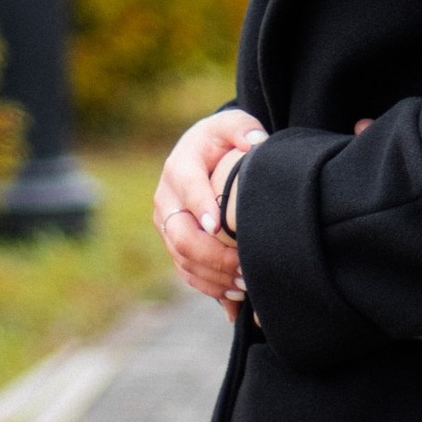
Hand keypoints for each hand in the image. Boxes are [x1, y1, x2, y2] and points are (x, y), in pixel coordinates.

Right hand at [155, 106, 264, 304]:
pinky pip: (185, 272)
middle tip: (244, 267)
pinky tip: (234, 297)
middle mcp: (166, 198)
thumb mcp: (231, 124)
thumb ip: (242, 128)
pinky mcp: (173, 244)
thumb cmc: (222, 140)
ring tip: (245, 285)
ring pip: (183, 259)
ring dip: (214, 276)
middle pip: (181, 235)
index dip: (201, 207)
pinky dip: (208, 287)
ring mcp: (167, 225)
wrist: (202, 155)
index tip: (218, 226)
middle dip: (212, 255)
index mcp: (180, 166)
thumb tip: (255, 142)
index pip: (188, 188)